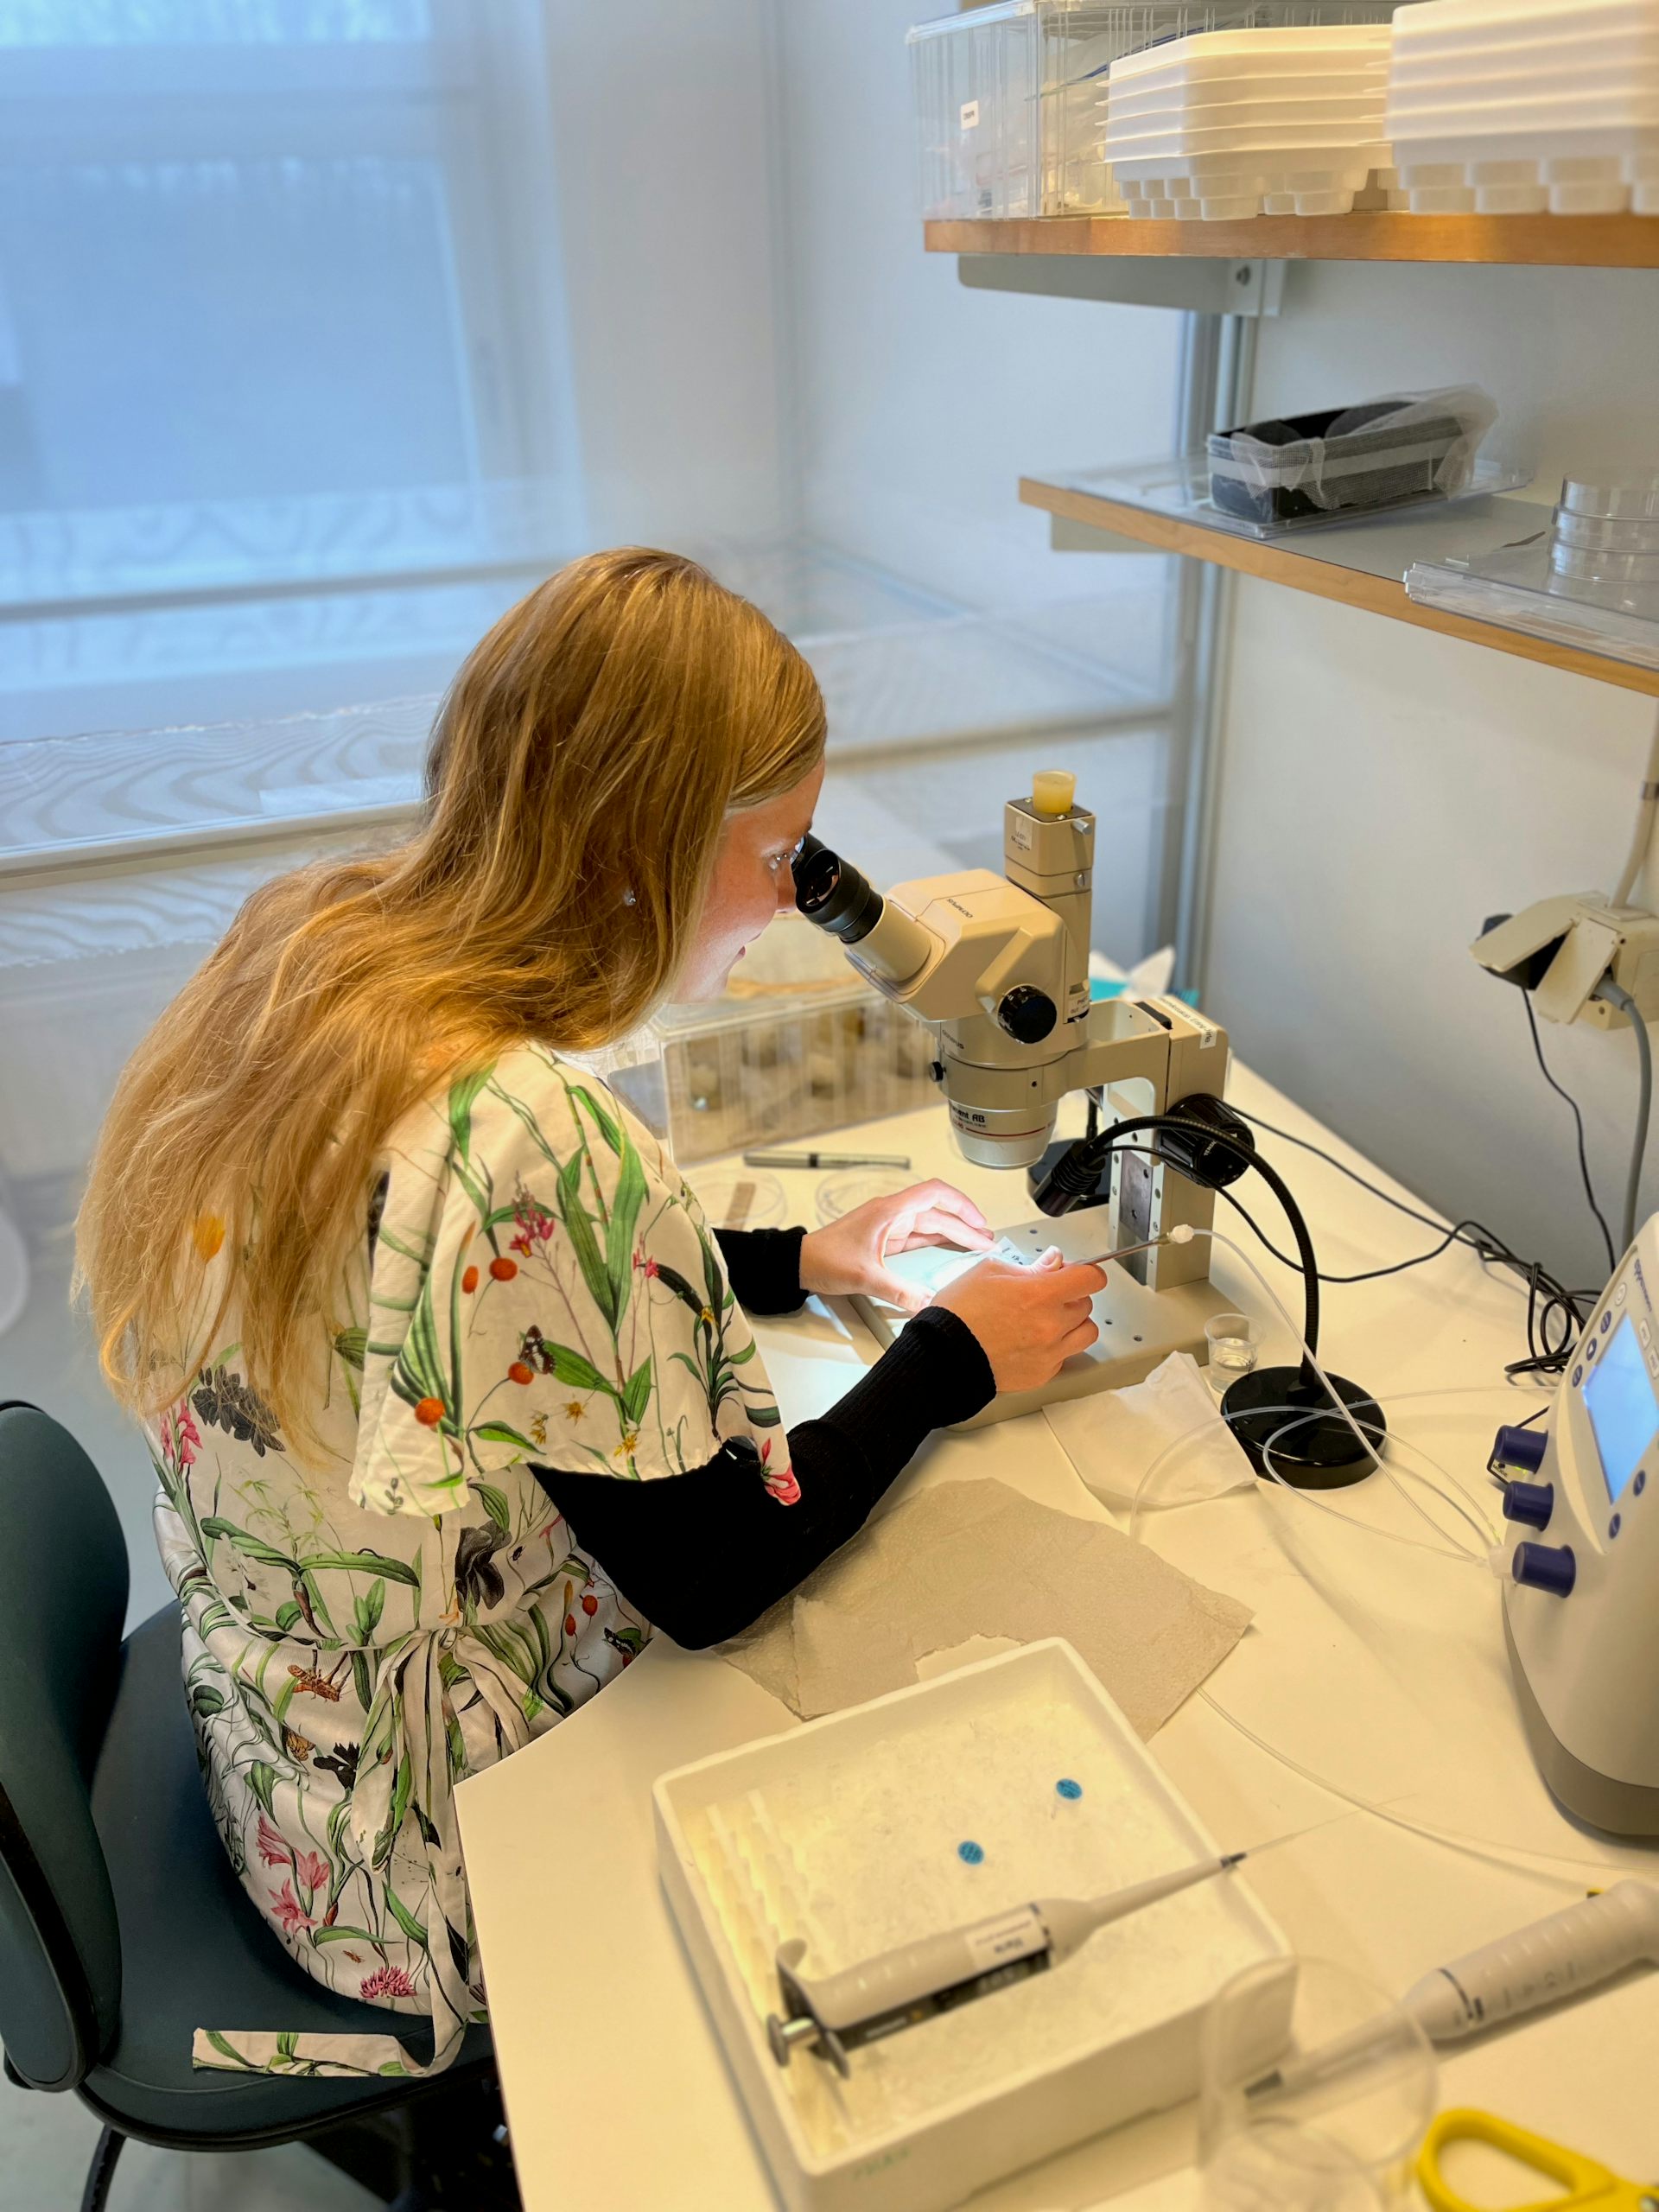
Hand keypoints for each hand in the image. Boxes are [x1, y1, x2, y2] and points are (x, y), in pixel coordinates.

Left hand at [797, 1179, 994, 1313]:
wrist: (799, 1263)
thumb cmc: (823, 1258)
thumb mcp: (864, 1277)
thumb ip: (899, 1291)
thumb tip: (928, 1303)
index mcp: (889, 1211)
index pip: (934, 1194)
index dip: (961, 1204)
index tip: (979, 1220)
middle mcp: (891, 1214)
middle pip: (937, 1212)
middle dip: (965, 1224)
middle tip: (987, 1240)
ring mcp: (888, 1226)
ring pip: (929, 1224)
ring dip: (953, 1231)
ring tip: (978, 1242)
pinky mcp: (884, 1239)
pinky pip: (918, 1235)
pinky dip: (937, 1240)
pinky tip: (950, 1247)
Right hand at [932, 1249, 1105, 1394]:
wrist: (942, 1355)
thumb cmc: (959, 1313)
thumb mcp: (989, 1272)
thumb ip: (1029, 1266)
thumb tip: (1053, 1262)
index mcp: (1040, 1295)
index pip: (1090, 1279)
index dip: (1087, 1272)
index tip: (1078, 1273)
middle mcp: (1051, 1325)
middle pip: (1086, 1304)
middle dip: (1071, 1296)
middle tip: (1046, 1295)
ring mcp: (1049, 1353)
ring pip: (1086, 1333)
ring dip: (1073, 1323)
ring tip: (1048, 1320)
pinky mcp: (1042, 1374)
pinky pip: (1065, 1356)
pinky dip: (1056, 1347)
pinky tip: (1033, 1341)